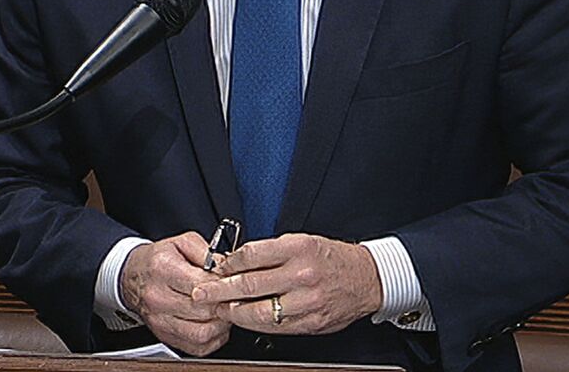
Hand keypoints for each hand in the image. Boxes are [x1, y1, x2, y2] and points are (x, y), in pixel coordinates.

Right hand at [118, 232, 231, 355]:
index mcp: (163, 270)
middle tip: (233, 297)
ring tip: (224, 311)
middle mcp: (159, 298)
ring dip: (221, 324)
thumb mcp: (181, 242)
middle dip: (225, 304)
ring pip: (203, 333)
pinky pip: (198, 347)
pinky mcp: (166, 337)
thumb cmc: (158, 260)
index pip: (201, 285)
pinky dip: (214, 339)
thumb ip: (206, 252)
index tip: (232, 282)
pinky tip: (215, 324)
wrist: (132, 277)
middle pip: (204, 311)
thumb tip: (226, 268)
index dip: (223, 285)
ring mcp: (161, 321)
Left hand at [192, 233, 382, 335]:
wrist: (367, 279)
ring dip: (234, 312)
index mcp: (298, 248)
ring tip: (221, 310)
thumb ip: (271, 252)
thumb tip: (236, 263)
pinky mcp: (310, 322)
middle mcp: (302, 274)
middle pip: (249, 284)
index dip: (227, 264)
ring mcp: (307, 301)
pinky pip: (275, 326)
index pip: (251, 255)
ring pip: (259, 311)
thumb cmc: (332, 259)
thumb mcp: (302, 241)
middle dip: (219, 291)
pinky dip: (255, 323)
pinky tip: (245, 319)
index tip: (215, 269)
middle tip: (201, 294)